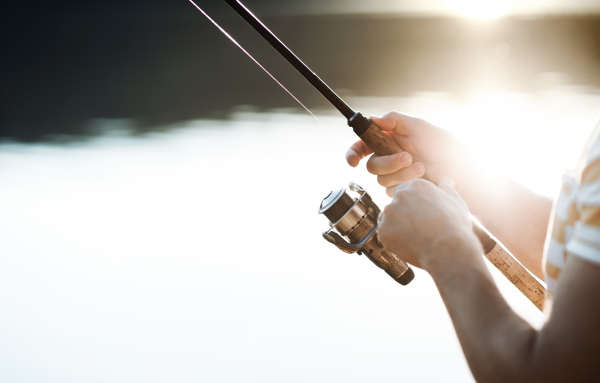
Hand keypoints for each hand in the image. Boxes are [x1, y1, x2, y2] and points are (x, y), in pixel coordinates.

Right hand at [346, 111, 470, 196]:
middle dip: (388, 163)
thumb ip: (395, 120)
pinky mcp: (401, 189)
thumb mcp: (419, 126)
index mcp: (387, 139)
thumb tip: (373, 119)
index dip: (353, 153)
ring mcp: (394, 174)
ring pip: (381, 179)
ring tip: (421, 168)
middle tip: (408, 157)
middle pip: (371, 165)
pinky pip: (392, 190)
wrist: (459, 168)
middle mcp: (387, 157)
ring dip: (401, 173)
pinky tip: (421, 179)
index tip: (354, 160)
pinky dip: (406, 183)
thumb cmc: (441, 145)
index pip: (361, 146)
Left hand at [377, 178, 479, 270]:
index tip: (420, 215)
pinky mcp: (383, 230)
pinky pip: (385, 235)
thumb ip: (447, 190)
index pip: (403, 191)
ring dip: (396, 227)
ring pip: (388, 219)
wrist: (447, 249)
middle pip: (395, 205)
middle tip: (419, 228)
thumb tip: (446, 181)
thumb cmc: (455, 227)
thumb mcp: (456, 203)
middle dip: (403, 215)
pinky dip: (393, 240)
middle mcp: (400, 196)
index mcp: (415, 185)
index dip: (411, 204)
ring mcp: (389, 213)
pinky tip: (409, 244)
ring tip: (415, 237)